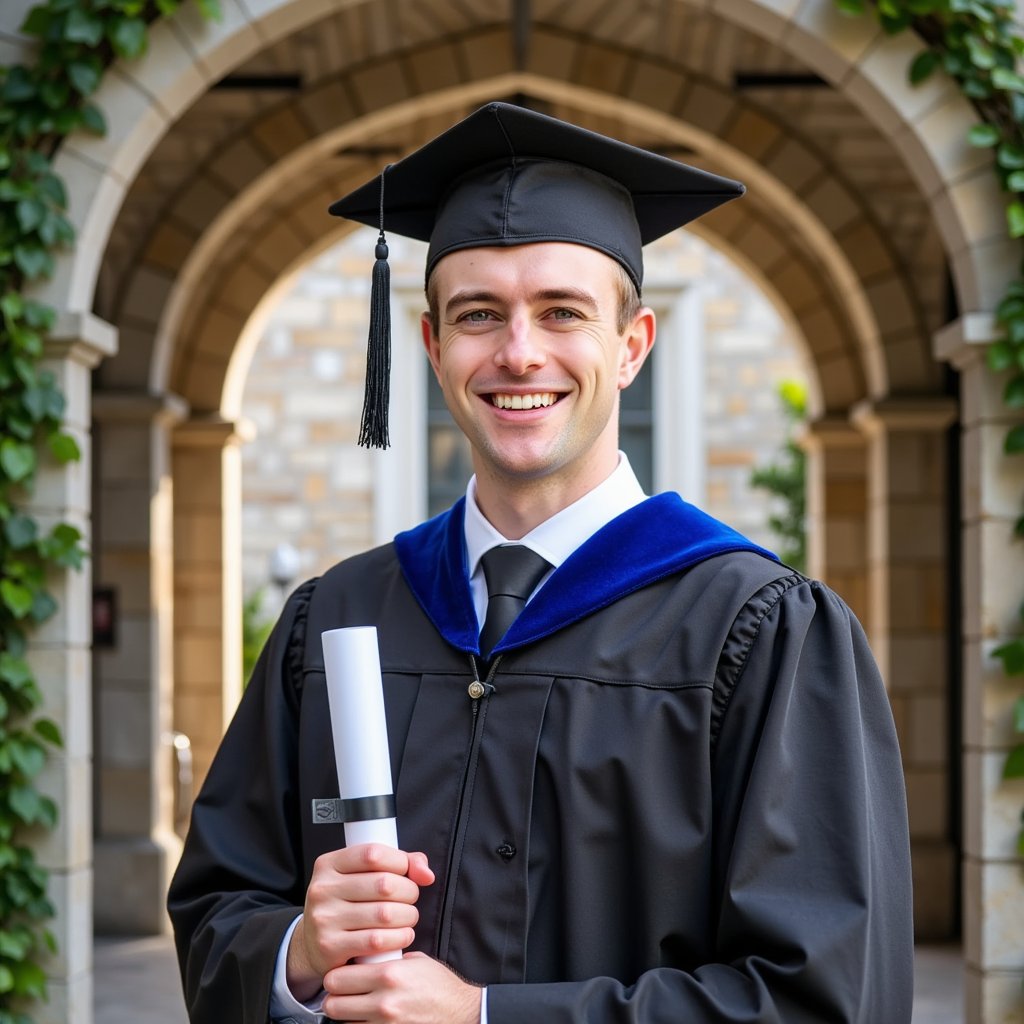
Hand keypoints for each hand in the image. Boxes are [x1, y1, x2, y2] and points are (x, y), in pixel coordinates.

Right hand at [286, 844, 434, 1000]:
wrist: (313, 944)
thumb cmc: (347, 903)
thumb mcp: (362, 875)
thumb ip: (399, 863)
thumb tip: (426, 874)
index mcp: (329, 864)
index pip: (373, 854)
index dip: (400, 862)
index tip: (407, 873)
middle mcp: (322, 889)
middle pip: (384, 884)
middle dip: (409, 892)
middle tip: (410, 900)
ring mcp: (323, 919)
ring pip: (384, 914)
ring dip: (408, 917)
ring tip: (408, 918)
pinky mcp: (329, 947)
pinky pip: (377, 941)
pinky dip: (399, 938)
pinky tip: (402, 935)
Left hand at [323, 951, 482, 1023]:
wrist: (460, 1011)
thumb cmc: (439, 985)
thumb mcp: (414, 960)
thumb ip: (387, 959)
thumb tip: (364, 957)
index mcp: (388, 974)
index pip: (337, 978)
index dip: (334, 976)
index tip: (338, 975)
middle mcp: (383, 1002)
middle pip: (333, 1005)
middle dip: (334, 998)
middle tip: (340, 993)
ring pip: (343, 1023)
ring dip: (345, 1015)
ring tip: (355, 1006)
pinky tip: (367, 1018)